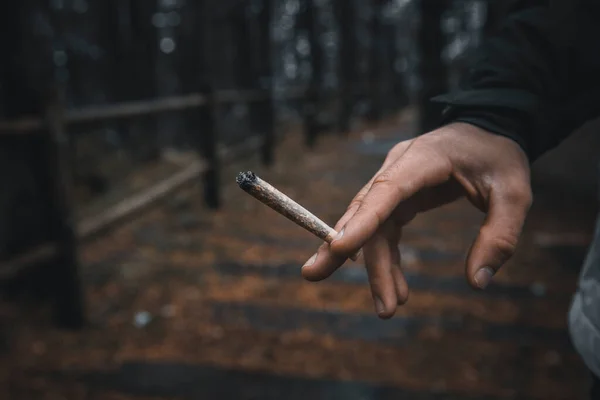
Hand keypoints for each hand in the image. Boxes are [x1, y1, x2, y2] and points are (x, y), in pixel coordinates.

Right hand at [301, 122, 531, 318]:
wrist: (492, 131)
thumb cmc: (500, 158)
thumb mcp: (515, 193)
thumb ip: (500, 235)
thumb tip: (477, 282)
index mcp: (425, 158)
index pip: (385, 190)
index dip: (361, 220)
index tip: (337, 249)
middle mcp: (400, 167)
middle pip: (366, 211)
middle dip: (345, 249)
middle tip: (315, 277)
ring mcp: (396, 179)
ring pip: (372, 225)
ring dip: (374, 266)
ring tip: (387, 309)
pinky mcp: (400, 194)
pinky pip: (385, 228)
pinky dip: (388, 259)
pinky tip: (396, 287)